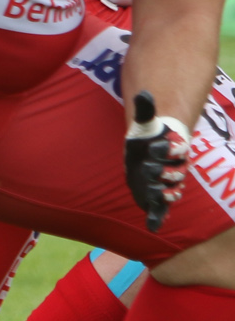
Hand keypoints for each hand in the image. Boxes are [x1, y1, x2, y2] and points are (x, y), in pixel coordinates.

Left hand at [126, 90, 191, 231]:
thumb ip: (146, 112)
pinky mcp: (156, 197)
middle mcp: (172, 169)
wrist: (151, 154)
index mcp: (172, 151)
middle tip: (150, 168)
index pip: (176, 151)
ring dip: (163, 193)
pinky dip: (157, 218)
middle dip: (164, 172)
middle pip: (174, 173)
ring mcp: (165, 184)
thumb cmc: (149, 138)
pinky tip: (152, 227)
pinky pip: (160, 209)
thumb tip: (143, 93)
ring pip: (170, 191)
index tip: (156, 145)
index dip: (168, 148)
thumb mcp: (145, 125)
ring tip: (153, 191)